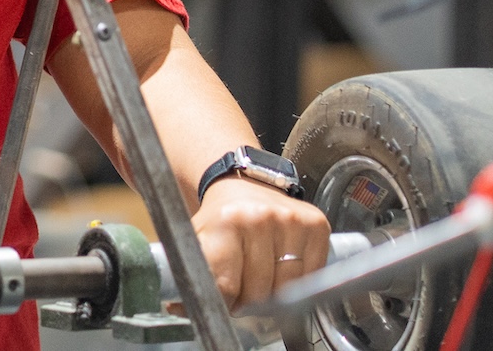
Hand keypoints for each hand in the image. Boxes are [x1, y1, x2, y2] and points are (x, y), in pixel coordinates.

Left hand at [193, 178, 330, 310]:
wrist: (245, 185)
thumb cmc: (221, 217)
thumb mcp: (197, 238)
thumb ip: (188, 271)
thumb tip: (177, 307)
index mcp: (226, 222)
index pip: (227, 285)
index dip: (225, 304)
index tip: (224, 305)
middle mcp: (261, 218)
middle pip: (259, 291)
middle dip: (249, 303)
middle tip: (242, 297)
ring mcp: (291, 221)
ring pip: (287, 288)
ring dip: (274, 298)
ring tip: (260, 287)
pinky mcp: (315, 225)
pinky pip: (312, 275)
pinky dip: (298, 284)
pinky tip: (283, 274)